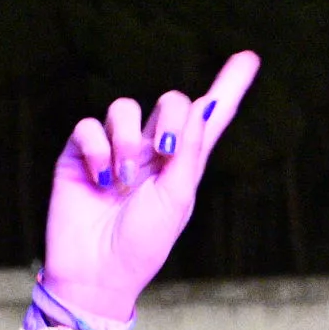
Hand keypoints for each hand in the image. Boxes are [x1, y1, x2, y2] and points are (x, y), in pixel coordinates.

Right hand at [41, 51, 259, 324]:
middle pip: (170, 102)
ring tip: (124, 180)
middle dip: (171, 117)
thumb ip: (190, 150)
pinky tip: (100, 181)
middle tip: (165, 152)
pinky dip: (97, 151)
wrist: (98, 272)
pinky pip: (88, 126)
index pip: (208, 118)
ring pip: (125, 107)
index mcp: (183, 163)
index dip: (228, 87)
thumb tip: (202, 104)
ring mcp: (115, 150)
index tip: (249, 57)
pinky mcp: (79, 155)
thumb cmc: (143, 243)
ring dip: (128, 141)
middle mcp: (151, 149)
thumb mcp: (176, 198)